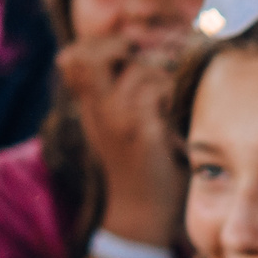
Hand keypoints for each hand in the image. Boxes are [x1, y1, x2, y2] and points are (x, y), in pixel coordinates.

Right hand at [59, 35, 185, 241]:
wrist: (141, 211)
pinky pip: (160, 93)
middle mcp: (100, 111)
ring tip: (177, 88)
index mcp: (90, 107)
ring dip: (164, 73)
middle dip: (130, 51)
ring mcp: (121, 122)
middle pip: (95, 56)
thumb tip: (135, 62)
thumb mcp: (114, 129)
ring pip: (140, 73)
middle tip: (156, 62)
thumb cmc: (137, 168)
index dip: (97, 45)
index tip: (127, 50)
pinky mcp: (145, 134)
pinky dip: (176, 92)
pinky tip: (184, 107)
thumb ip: (114, 98)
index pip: (74, 58)